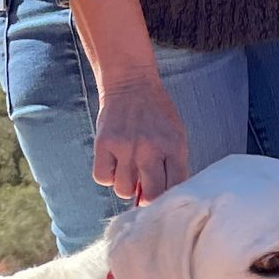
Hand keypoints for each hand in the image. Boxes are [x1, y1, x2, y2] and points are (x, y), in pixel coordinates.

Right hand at [92, 76, 189, 203]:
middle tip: (143, 185)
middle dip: (147, 195)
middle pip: (151, 194)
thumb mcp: (176, 133)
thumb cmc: (156, 111)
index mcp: (174, 146)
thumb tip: (164, 195)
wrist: (131, 82)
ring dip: (125, 184)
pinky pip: (102, 178)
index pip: (175, 187)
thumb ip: (174, 162)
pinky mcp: (104, 144)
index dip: (168, 196)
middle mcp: (150, 148)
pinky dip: (107, 175)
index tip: (162, 193)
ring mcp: (126, 147)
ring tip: (127, 168)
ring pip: (123, 190)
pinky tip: (113, 163)